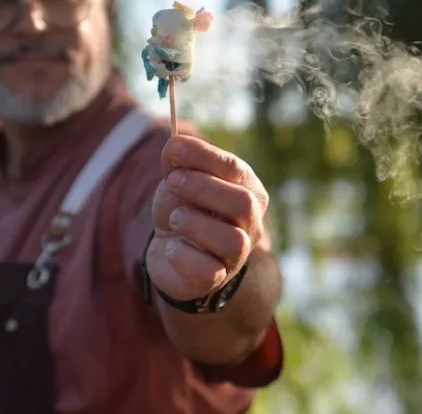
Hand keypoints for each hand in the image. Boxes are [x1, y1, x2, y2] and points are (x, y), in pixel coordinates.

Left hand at [147, 135, 268, 300]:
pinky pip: (208, 270)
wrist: (170, 252)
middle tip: (172, 181)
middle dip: (203, 187)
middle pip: (243, 203)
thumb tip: (174, 144)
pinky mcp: (218, 277)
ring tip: (174, 218)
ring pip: (233, 240)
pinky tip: (172, 247)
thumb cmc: (183, 209)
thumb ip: (177, 162)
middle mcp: (251, 222)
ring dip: (196, 223)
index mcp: (247, 190)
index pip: (235, 168)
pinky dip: (183, 255)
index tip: (174, 148)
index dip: (204, 156)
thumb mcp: (177, 180)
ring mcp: (238, 254)